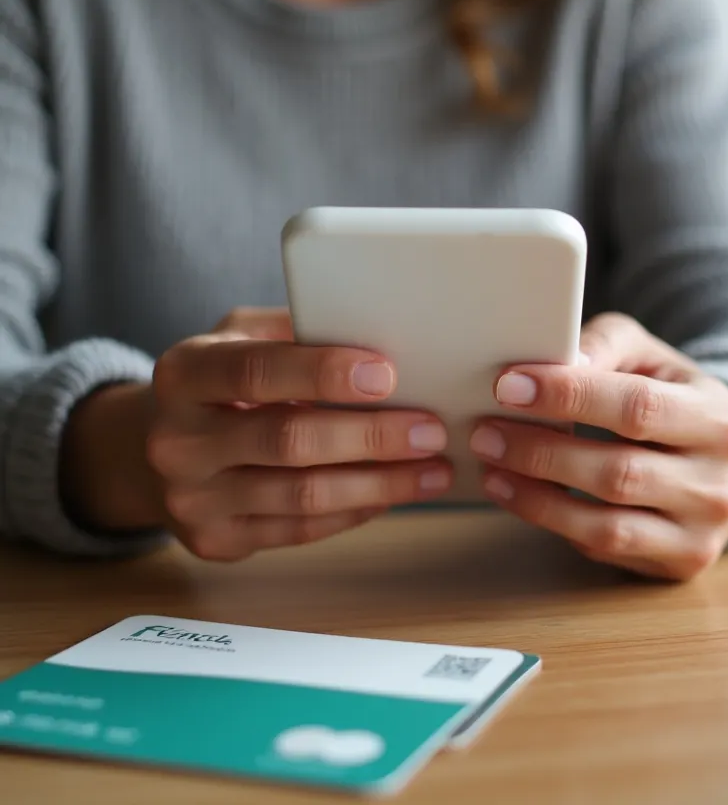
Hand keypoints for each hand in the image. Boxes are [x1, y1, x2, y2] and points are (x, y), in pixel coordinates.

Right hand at [61, 308, 452, 559]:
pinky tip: (393, 492)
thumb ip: (296, 331)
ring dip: (381, 483)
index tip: (387, 374)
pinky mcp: (215, 540)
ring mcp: (193, 497)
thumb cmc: (221, 380)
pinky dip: (356, 510)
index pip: (256, 372)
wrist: (152, 447)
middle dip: (372, 436)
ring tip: (433, 469)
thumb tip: (381, 332)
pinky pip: (300, 530)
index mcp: (184, 373)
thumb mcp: (241, 336)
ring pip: (303, 495)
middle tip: (430, 430)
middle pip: (289, 440)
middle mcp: (178, 439)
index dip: (323, 373)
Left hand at [470, 314, 727, 580]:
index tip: (509, 386)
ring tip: (491, 466)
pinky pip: (604, 549)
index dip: (568, 397)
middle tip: (485, 431)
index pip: (637, 407)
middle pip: (618, 472)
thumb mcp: (649, 357)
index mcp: (718, 419)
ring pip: (607, 524)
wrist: (724, 464)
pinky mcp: (678, 564)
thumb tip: (561, 361)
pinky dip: (552, 521)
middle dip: (540, 451)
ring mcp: (701, 534)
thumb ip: (605, 345)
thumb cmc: (671, 399)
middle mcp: (718, 484)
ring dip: (537, 496)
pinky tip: (517, 493)